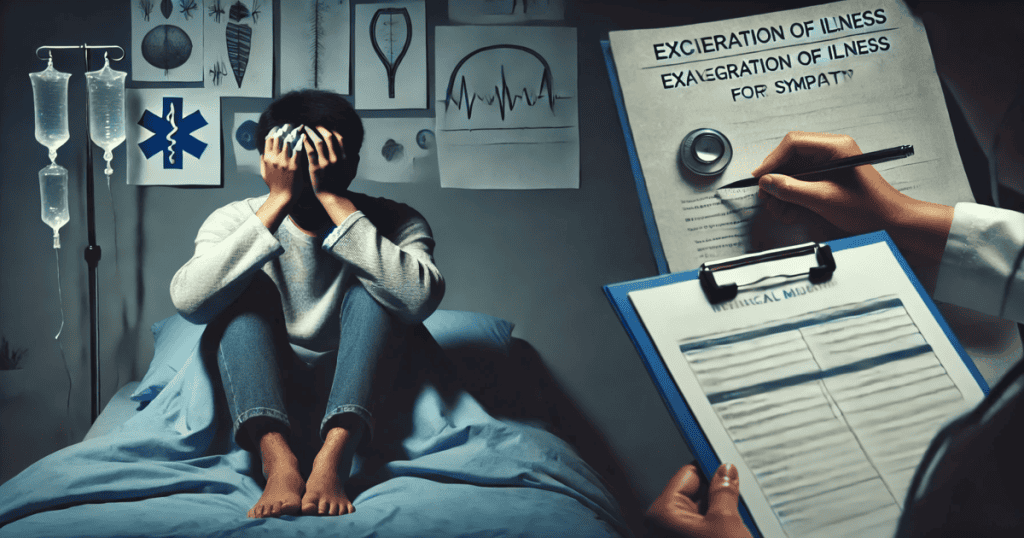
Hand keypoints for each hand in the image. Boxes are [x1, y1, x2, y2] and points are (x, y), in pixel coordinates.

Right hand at [260, 124, 303, 203]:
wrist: (283, 197)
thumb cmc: (274, 186)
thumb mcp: (264, 173)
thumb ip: (262, 161)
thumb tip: (262, 152)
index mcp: (267, 158)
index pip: (269, 140)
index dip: (275, 131)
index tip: (280, 127)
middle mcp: (275, 158)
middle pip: (279, 138)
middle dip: (284, 130)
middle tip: (290, 125)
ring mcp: (285, 161)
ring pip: (288, 141)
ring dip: (293, 133)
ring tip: (298, 128)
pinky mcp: (295, 165)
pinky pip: (298, 149)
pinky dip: (301, 142)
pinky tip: (303, 136)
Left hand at [302, 125, 356, 200]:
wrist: (332, 196)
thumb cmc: (341, 185)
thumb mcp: (352, 173)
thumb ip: (354, 162)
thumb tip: (356, 153)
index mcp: (344, 158)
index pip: (340, 138)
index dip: (333, 130)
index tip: (327, 128)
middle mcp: (335, 158)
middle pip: (328, 137)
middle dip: (320, 128)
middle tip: (314, 124)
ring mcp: (325, 162)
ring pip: (317, 141)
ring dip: (311, 132)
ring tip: (306, 128)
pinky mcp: (315, 167)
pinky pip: (309, 150)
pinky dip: (305, 142)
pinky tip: (301, 137)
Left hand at [646, 463, 752, 537]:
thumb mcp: (725, 522)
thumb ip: (724, 492)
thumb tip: (725, 471)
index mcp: (663, 513)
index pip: (687, 474)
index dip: (710, 467)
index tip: (727, 459)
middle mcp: (663, 524)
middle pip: (695, 493)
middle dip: (717, 491)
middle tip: (740, 489)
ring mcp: (675, 534)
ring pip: (702, 512)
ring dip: (721, 510)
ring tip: (740, 514)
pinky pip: (703, 527)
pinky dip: (719, 525)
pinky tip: (735, 527)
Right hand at [753, 131, 952, 264]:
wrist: (892, 222)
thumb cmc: (869, 208)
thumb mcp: (824, 199)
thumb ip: (791, 189)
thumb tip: (767, 182)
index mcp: (836, 147)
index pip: (793, 143)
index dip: (772, 161)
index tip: (760, 178)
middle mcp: (832, 151)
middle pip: (790, 157)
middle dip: (776, 179)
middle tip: (767, 198)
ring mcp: (829, 164)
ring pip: (793, 172)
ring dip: (782, 192)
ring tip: (781, 210)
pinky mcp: (828, 178)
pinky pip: (802, 182)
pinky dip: (792, 197)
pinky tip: (791, 211)